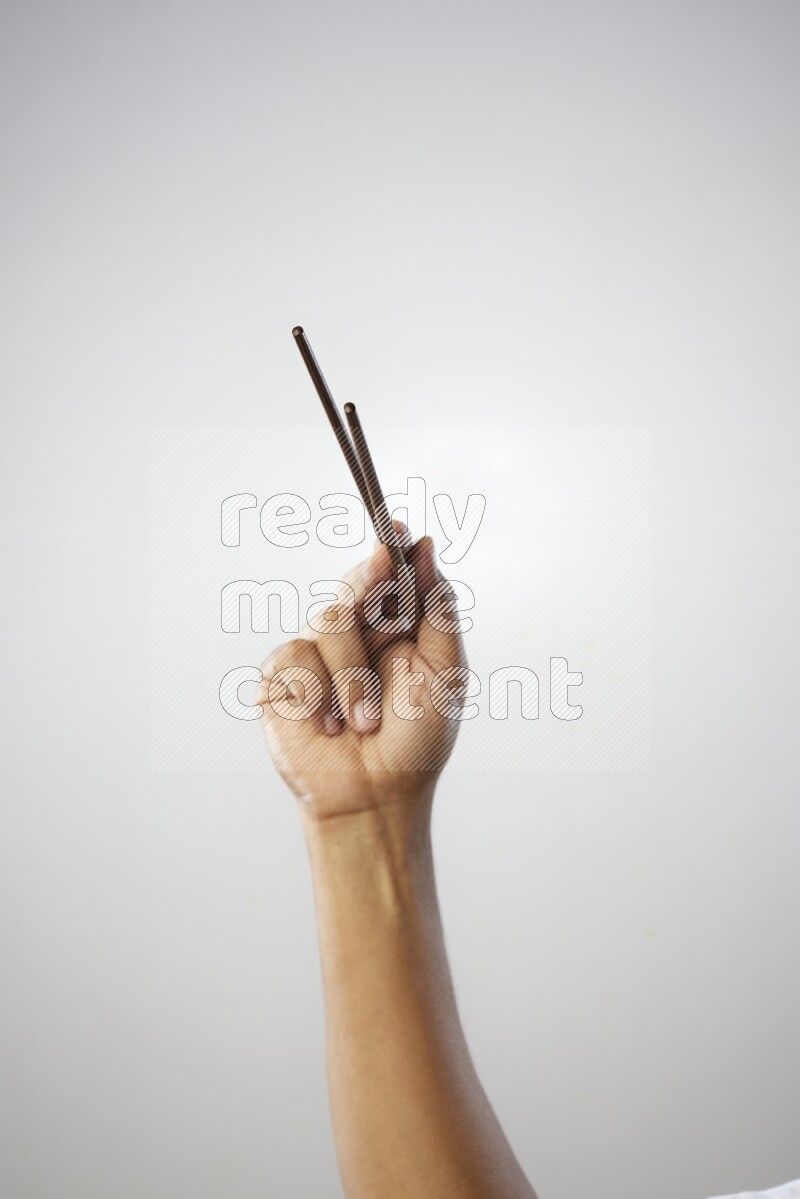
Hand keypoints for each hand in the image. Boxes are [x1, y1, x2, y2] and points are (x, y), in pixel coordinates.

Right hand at [259, 532, 465, 820]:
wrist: (374, 797)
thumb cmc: (416, 742)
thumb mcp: (443, 672)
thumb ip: (437, 610)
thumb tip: (424, 548)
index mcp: (396, 628)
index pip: (391, 575)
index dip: (391, 550)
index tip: (395, 532)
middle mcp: (356, 634)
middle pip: (355, 584)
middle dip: (370, 584)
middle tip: (385, 579)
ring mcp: (317, 654)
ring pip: (328, 620)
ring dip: (352, 677)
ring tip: (364, 722)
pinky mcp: (283, 677)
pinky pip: (295, 656)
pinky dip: (316, 694)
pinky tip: (327, 726)